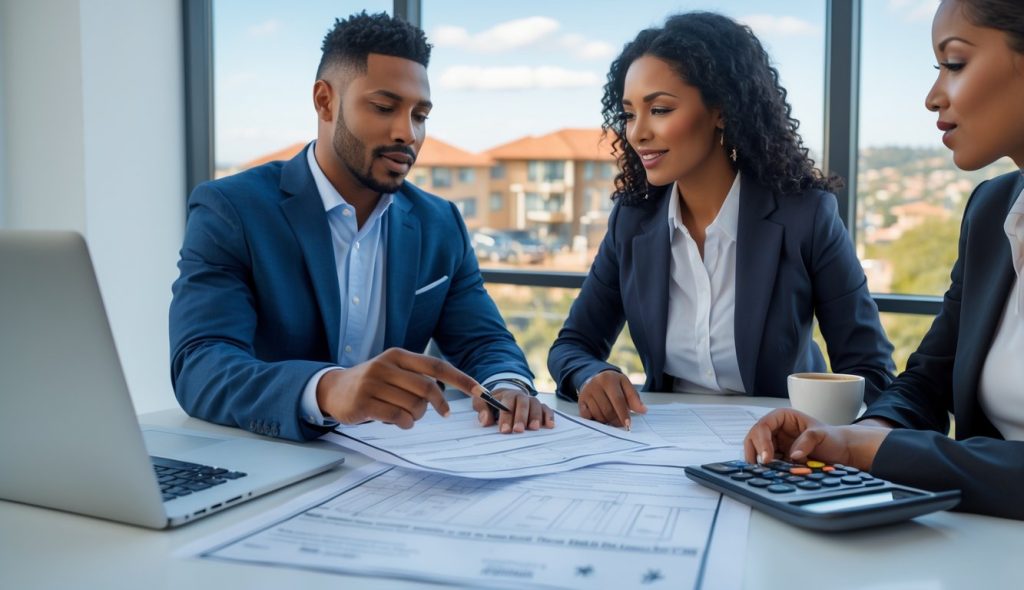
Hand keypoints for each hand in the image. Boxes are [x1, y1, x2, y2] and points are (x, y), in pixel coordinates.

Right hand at [317, 348, 480, 428]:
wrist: (333, 389)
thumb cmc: (372, 383)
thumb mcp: (393, 372)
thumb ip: (417, 378)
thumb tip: (445, 395)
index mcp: (398, 355)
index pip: (436, 366)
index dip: (460, 378)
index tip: (480, 390)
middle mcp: (386, 365)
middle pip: (427, 388)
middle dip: (439, 404)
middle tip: (442, 413)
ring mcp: (373, 383)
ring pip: (413, 406)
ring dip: (416, 416)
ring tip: (404, 414)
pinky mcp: (364, 402)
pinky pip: (397, 417)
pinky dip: (404, 423)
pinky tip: (398, 422)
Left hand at [475, 388, 554, 432]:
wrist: (504, 396)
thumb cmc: (492, 403)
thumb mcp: (482, 402)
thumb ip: (481, 409)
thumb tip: (485, 420)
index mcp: (506, 395)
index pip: (507, 403)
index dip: (506, 417)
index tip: (504, 430)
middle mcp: (520, 396)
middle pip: (523, 404)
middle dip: (521, 417)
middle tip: (518, 430)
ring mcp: (531, 401)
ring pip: (536, 405)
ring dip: (536, 416)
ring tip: (534, 429)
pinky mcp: (540, 407)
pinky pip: (547, 409)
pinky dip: (549, 416)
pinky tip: (549, 426)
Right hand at [578, 370, 646, 427]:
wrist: (594, 378)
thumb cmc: (613, 384)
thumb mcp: (625, 385)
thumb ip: (634, 398)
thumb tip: (643, 410)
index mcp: (609, 379)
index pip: (618, 400)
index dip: (623, 414)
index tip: (628, 424)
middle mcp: (596, 384)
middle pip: (608, 409)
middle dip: (615, 420)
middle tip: (620, 423)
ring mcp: (586, 392)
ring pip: (598, 414)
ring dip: (606, 420)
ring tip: (610, 417)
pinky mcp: (580, 400)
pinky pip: (588, 416)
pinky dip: (595, 419)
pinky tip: (599, 416)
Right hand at [743, 409, 891, 471]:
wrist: (841, 451)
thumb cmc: (832, 438)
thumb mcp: (822, 436)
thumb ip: (807, 441)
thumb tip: (793, 455)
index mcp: (783, 417)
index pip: (763, 426)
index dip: (762, 441)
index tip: (767, 458)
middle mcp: (776, 428)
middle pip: (754, 437)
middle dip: (756, 452)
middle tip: (763, 467)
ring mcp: (776, 443)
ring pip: (757, 450)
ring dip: (760, 461)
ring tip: (768, 472)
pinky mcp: (779, 456)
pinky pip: (767, 462)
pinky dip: (767, 468)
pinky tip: (773, 473)